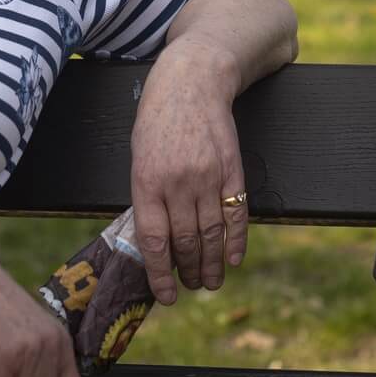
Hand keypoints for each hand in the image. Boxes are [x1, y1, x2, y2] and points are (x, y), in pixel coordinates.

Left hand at [129, 35, 247, 304]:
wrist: (193, 81)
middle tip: (192, 287)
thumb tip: (156, 241)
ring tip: (211, 282)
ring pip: (211, 234)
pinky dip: (236, 241)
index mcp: (147, 181)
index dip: (160, 274)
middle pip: (185, 242)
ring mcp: (207, 176)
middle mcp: (177, 182)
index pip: (154, 241)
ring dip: (211, 264)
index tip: (166, 295)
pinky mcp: (232, 169)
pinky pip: (236, 213)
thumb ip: (147, 196)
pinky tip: (234, 259)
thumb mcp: (139, 156)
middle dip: (188, 272)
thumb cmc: (158, 119)